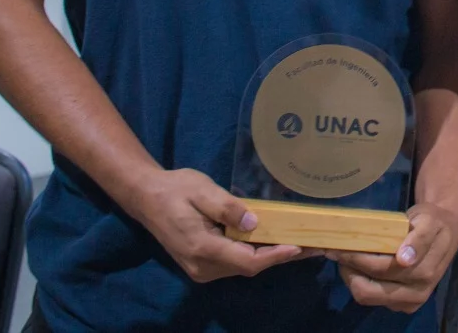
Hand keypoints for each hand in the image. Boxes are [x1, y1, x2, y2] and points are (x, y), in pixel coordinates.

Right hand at [127, 168, 322, 282]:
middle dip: (279, 256)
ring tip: (299, 243)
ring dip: (269, 256)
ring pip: (242, 267)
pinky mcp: (202, 264)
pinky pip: (234, 262)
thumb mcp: (202, 190)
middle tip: (311, 245)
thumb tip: (255, 223)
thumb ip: (228, 208)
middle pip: (248, 267)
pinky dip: (254, 254)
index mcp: (202, 247)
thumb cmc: (176, 189)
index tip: (300, 247)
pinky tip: (272, 242)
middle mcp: (202, 265)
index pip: (247, 260)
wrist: (146, 197)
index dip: (276, 256)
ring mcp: (201, 269)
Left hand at [326, 203, 457, 312]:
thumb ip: (418, 238)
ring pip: (367, 296)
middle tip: (337, 250)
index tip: (337, 244)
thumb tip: (404, 259)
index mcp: (424, 272)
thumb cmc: (434, 222)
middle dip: (348, 270)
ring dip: (352, 277)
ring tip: (345, 257)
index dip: (355, 258)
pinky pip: (372, 298)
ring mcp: (408, 302)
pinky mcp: (401, 305)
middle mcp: (417, 293)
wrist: (447, 232)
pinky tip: (359, 265)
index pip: (379, 269)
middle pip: (368, 290)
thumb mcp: (428, 221)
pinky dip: (360, 282)